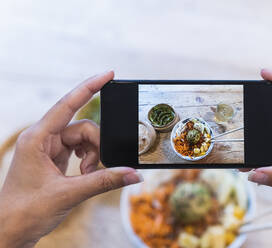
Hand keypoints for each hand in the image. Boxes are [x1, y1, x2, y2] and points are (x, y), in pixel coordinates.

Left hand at [0, 71, 142, 247]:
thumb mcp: (69, 194)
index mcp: (37, 138)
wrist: (10, 230)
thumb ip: (105, 181)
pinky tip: (85, 172)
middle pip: (82, 127)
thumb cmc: (25, 211)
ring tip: (88, 174)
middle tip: (96, 167)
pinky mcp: (55, 157)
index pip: (68, 104)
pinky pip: (80, 149)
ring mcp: (49, 147)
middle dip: (96, 146)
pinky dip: (89, 160)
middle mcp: (43, 138)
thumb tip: (133, 174)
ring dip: (93, 155)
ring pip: (83, 139)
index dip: (90, 87)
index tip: (108, 74)